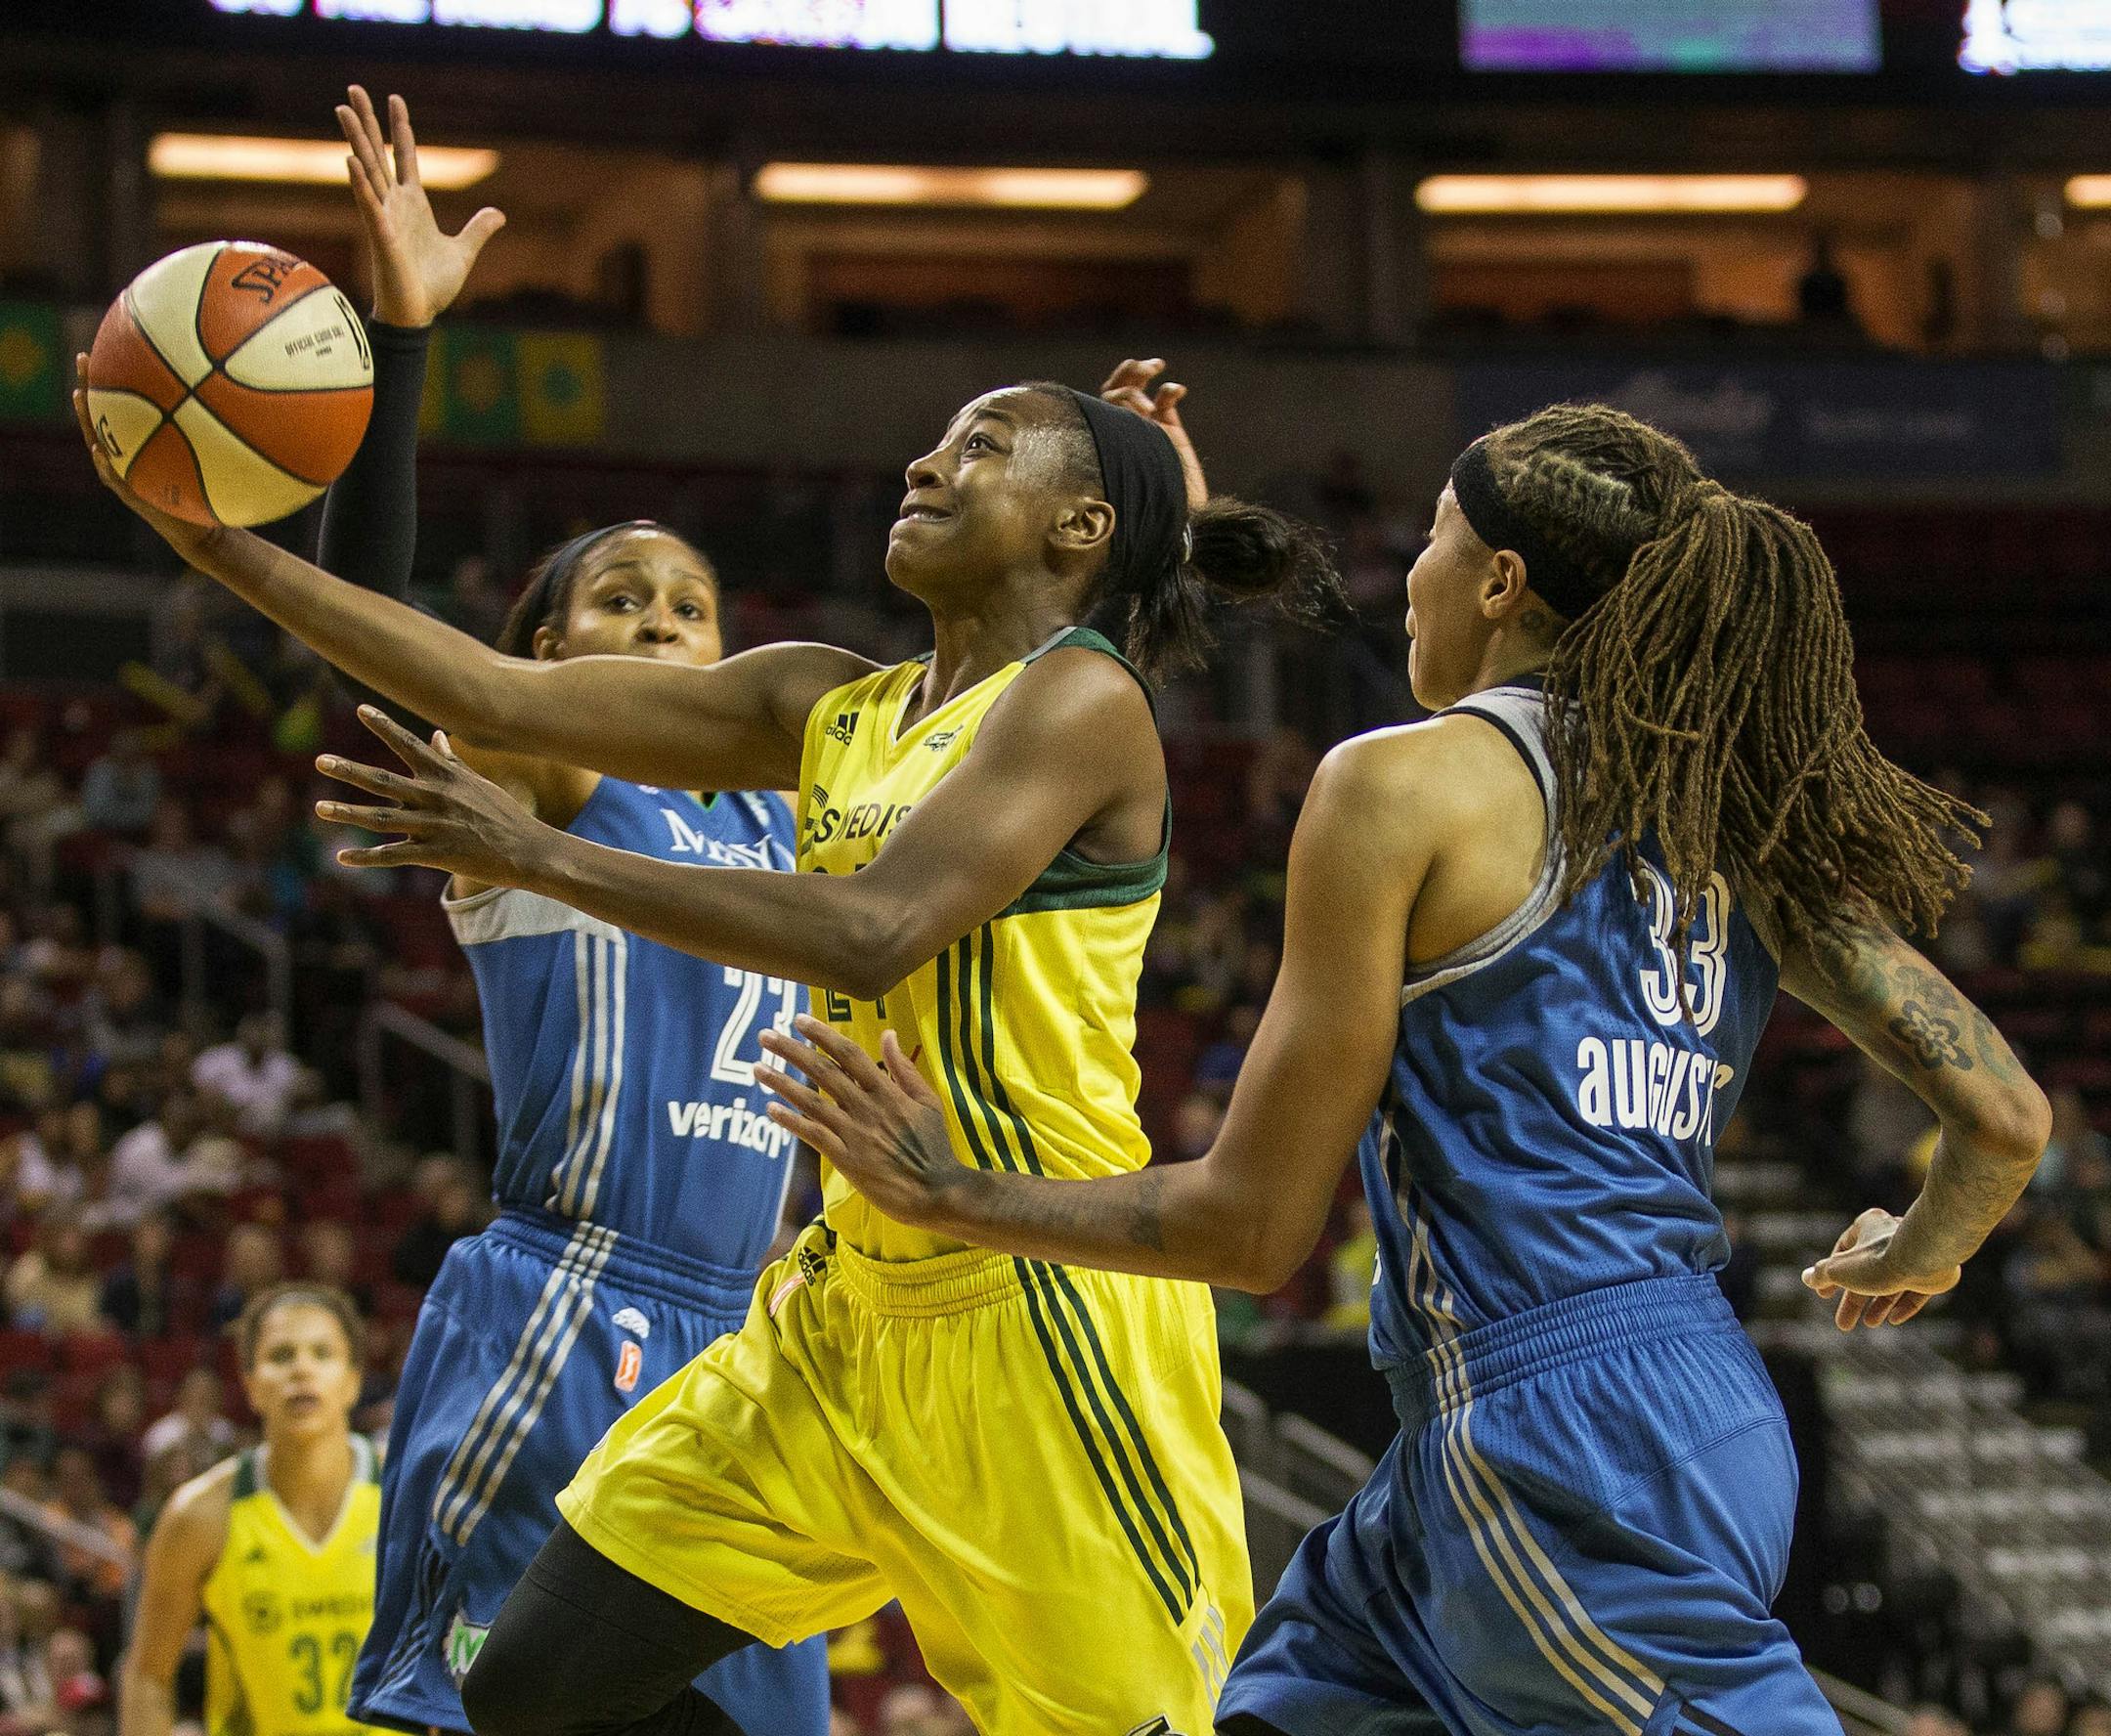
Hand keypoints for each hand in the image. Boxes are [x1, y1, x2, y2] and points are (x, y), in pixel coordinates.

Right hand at [72, 359, 218, 562]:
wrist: (204, 531)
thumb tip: (240, 399)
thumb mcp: (210, 456)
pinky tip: (99, 451)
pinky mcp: (132, 497)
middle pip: (102, 417)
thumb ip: (213, 432)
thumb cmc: (208, 491)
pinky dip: (106, 465)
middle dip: (91, 387)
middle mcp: (126, 456)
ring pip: (99, 444)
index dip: (112, 378)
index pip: (121, 405)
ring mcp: (124, 475)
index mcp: (139, 443)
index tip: (107, 348)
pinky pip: (115, 479)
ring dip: (89, 421)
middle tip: (85, 359)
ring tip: (80, 397)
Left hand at [315, 706, 552, 883]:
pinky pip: (394, 856)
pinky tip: (342, 857)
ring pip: (381, 819)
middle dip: (350, 771)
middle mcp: (436, 797)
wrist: (529, 850)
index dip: (384, 726)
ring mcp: (434, 826)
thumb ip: (450, 761)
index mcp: (446, 776)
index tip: (361, 709)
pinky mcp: (435, 854)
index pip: (410, 745)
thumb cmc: (504, 814)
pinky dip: (367, 858)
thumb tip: (436, 736)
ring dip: (348, 813)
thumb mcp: (478, 783)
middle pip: (384, 782)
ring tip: (319, 808)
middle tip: (320, 761)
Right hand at [337, 86, 504, 327]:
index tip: (395, 99)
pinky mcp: (381, 236)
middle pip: (378, 152)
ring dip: (355, 139)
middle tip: (353, 87)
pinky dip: (360, 183)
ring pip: (367, 170)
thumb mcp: (463, 252)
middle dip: (367, 121)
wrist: (419, 315)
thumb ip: (478, 230)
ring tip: (342, 108)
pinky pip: (369, 205)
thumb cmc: (432, 286)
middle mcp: (394, 204)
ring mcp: (384, 217)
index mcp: (413, 203)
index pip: (405, 155)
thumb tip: (499, 214)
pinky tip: (350, 159)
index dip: (401, 127)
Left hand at [756, 1016, 974, 1232]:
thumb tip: (888, 1033)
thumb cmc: (934, 1146)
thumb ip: (904, 1068)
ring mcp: (854, 1134)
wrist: (935, 1191)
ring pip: (811, 1102)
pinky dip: (791, 1121)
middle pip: (822, 1072)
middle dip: (791, 1051)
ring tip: (757, 1068)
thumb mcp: (928, 1101)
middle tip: (765, 1035)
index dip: (822, 1034)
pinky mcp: (846, 1159)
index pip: (848, 1054)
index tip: (800, 1020)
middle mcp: (866, 1108)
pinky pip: (813, 1135)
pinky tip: (771, 1109)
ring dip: (782, 1083)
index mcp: (887, 1091)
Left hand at [1100, 357, 1208, 511]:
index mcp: (1105, 435)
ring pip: (1140, 390)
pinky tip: (1178, 391)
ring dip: (1145, 372)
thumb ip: (1117, 429)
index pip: (1104, 400)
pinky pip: (1166, 402)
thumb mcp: (1122, 459)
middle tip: (1146, 370)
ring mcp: (1145, 428)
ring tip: (1156, 366)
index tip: (1132, 397)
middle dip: (1131, 374)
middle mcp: (1121, 430)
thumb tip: (1114, 397)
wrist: (1174, 514)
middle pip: (1119, 388)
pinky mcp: (1169, 431)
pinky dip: (1171, 391)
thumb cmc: (1140, 495)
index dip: (1119, 388)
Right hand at [1801, 1207, 1960, 1330]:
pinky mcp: (1933, 1270)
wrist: (1925, 1259)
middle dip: (1854, 1300)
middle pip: (1867, 1273)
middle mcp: (1891, 1236)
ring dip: (1879, 1305)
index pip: (1843, 1251)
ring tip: (1871, 1324)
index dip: (1831, 1275)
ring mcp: (1914, 1254)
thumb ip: (1822, 1274)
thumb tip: (1806, 1278)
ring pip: (1892, 1283)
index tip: (1824, 1295)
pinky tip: (1893, 1319)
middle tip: (1844, 1324)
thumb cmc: (1878, 1259)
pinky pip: (1915, 1290)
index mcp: (1867, 1225)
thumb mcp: (1839, 1269)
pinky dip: (1903, 1305)